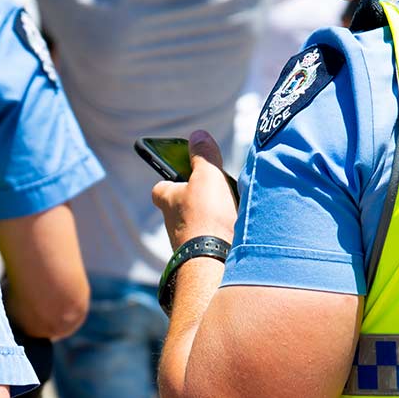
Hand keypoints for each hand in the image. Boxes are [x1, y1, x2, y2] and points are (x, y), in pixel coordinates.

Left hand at [151, 130, 236, 251]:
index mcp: (167, 200)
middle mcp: (173, 223)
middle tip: (216, 191)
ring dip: (212, 216)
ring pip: (198, 223)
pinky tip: (237, 229)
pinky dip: (222, 233)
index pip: (160, 187)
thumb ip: (203, 155)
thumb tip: (197, 135)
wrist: (215, 262)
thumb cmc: (206, 216)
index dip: (170, 179)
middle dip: (196, 198)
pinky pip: (212, 239)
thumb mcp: (206, 176)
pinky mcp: (203, 255)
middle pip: (182, 205)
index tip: (184, 173)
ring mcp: (187, 242)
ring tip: (233, 209)